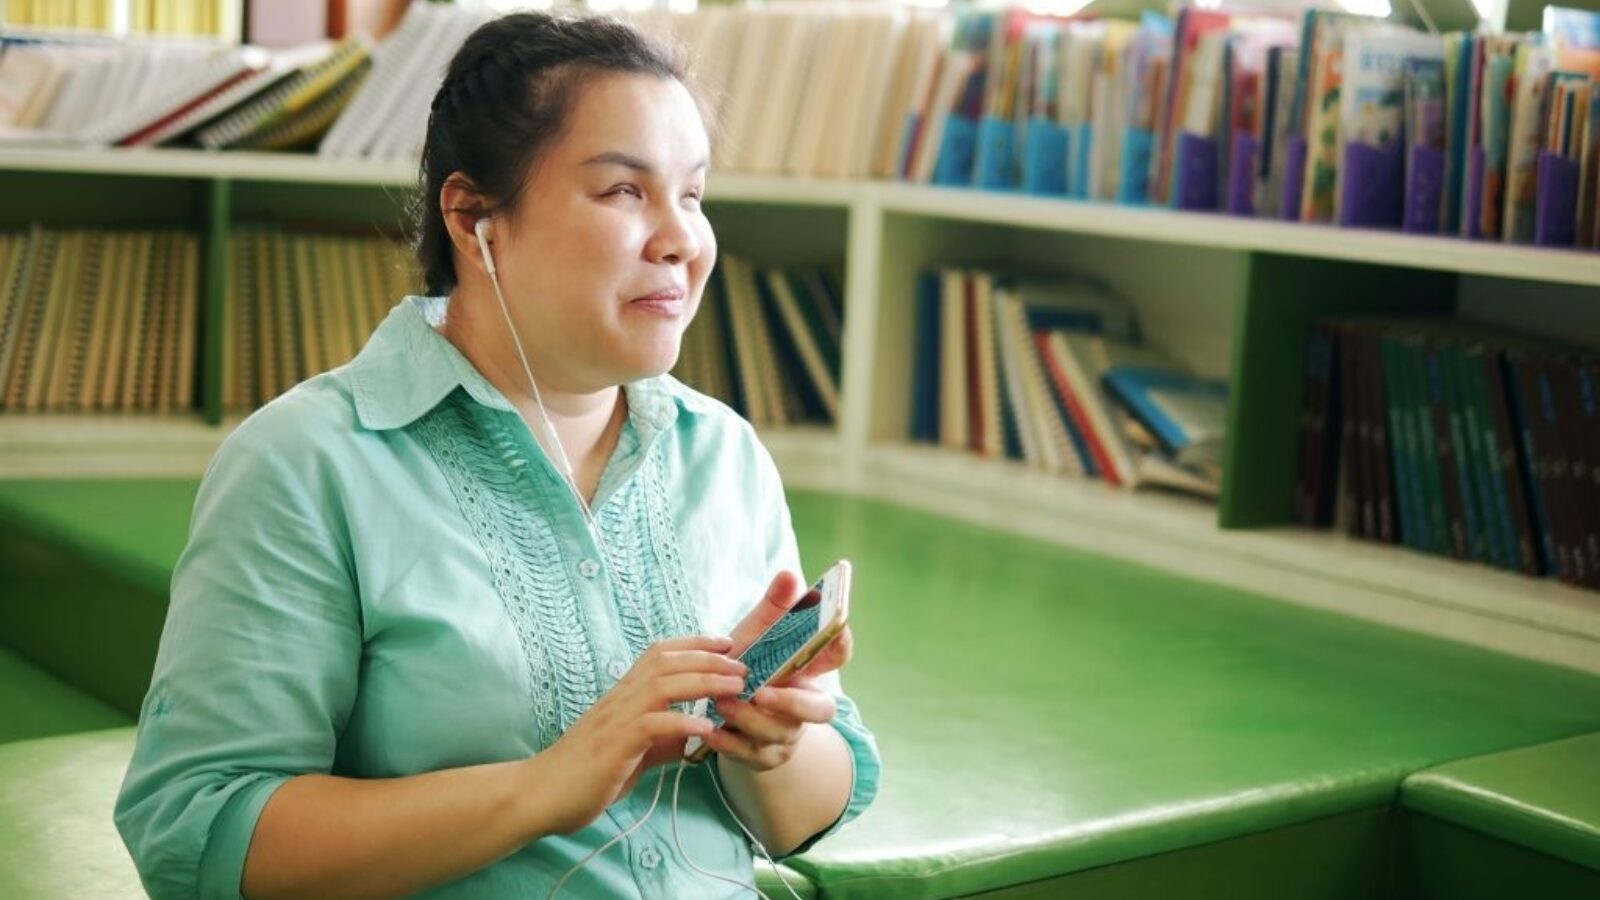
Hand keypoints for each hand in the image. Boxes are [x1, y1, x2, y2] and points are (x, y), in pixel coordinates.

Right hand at [534, 635, 746, 833]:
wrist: (541, 794)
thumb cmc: (585, 774)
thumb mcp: (632, 754)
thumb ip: (659, 743)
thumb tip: (688, 740)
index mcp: (623, 695)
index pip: (659, 654)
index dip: (694, 644)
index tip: (726, 643)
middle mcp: (620, 698)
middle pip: (666, 662)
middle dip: (708, 659)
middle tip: (742, 665)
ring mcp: (615, 719)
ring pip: (662, 685)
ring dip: (703, 683)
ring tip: (734, 688)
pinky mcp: (614, 745)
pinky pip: (651, 725)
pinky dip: (680, 723)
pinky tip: (704, 729)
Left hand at [707, 571, 855, 771]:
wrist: (722, 714)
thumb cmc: (745, 668)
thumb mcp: (756, 637)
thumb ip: (772, 609)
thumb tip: (788, 574)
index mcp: (809, 671)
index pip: (838, 655)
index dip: (841, 643)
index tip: (836, 627)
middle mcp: (805, 705)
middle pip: (821, 710)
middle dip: (794, 704)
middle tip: (764, 693)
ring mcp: (786, 734)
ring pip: (780, 733)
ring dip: (750, 719)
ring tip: (722, 704)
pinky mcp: (763, 757)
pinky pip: (751, 754)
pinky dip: (730, 743)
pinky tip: (711, 731)